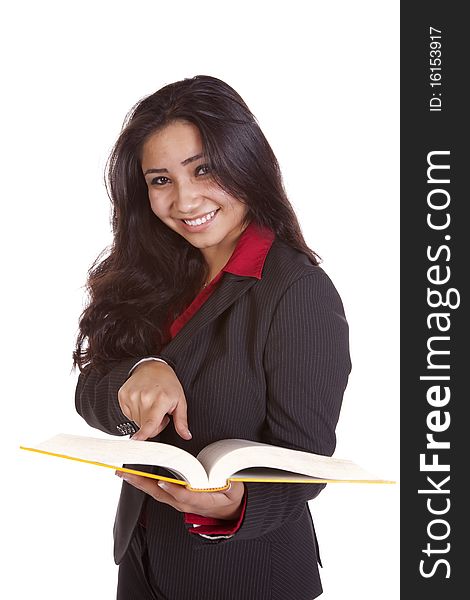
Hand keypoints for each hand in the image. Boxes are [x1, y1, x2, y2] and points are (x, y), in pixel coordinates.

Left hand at [116, 472, 244, 520]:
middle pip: (160, 493)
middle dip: (142, 482)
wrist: (229, 512)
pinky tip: (135, 476)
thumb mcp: (234, 490)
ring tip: (124, 472)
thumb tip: (225, 479)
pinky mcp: (175, 499)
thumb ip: (229, 485)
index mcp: (199, 500)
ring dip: (139, 482)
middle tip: (126, 472)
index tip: (162, 482)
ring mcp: (178, 502)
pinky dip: (145, 483)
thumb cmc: (230, 498)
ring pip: (155, 492)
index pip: (183, 495)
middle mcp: (184, 502)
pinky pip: (157, 491)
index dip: (173, 489)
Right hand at [118, 360, 190, 440]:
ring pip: (136, 421)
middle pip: (144, 426)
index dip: (144, 434)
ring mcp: (132, 396)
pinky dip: (135, 411)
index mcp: (160, 400)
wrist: (152, 367)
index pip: (150, 423)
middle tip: (159, 412)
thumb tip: (186, 435)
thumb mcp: (180, 400)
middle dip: (153, 424)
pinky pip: (128, 414)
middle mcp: (144, 398)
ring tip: (151, 404)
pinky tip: (142, 401)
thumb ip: (182, 421)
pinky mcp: (123, 395)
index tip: (137, 440)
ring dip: (144, 417)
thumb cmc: (168, 384)